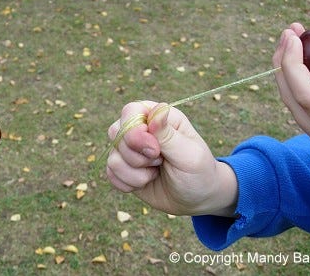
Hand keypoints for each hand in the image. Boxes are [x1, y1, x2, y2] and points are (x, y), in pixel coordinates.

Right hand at [106, 101, 237, 215]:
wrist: (196, 199)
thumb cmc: (199, 173)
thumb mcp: (189, 154)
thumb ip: (168, 135)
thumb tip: (158, 110)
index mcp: (159, 117)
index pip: (130, 111)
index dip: (135, 132)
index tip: (155, 151)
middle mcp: (141, 129)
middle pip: (116, 133)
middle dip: (136, 156)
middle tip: (159, 163)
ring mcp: (130, 149)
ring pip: (112, 157)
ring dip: (134, 174)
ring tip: (155, 174)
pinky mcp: (124, 168)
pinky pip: (110, 174)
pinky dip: (127, 184)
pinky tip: (144, 184)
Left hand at [273, 22, 309, 168]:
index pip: (305, 95)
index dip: (293, 63)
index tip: (292, 35)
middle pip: (291, 99)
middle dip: (285, 62)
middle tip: (290, 31)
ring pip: (295, 105)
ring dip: (292, 72)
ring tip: (297, 41)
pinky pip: (306, 110)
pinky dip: (303, 86)